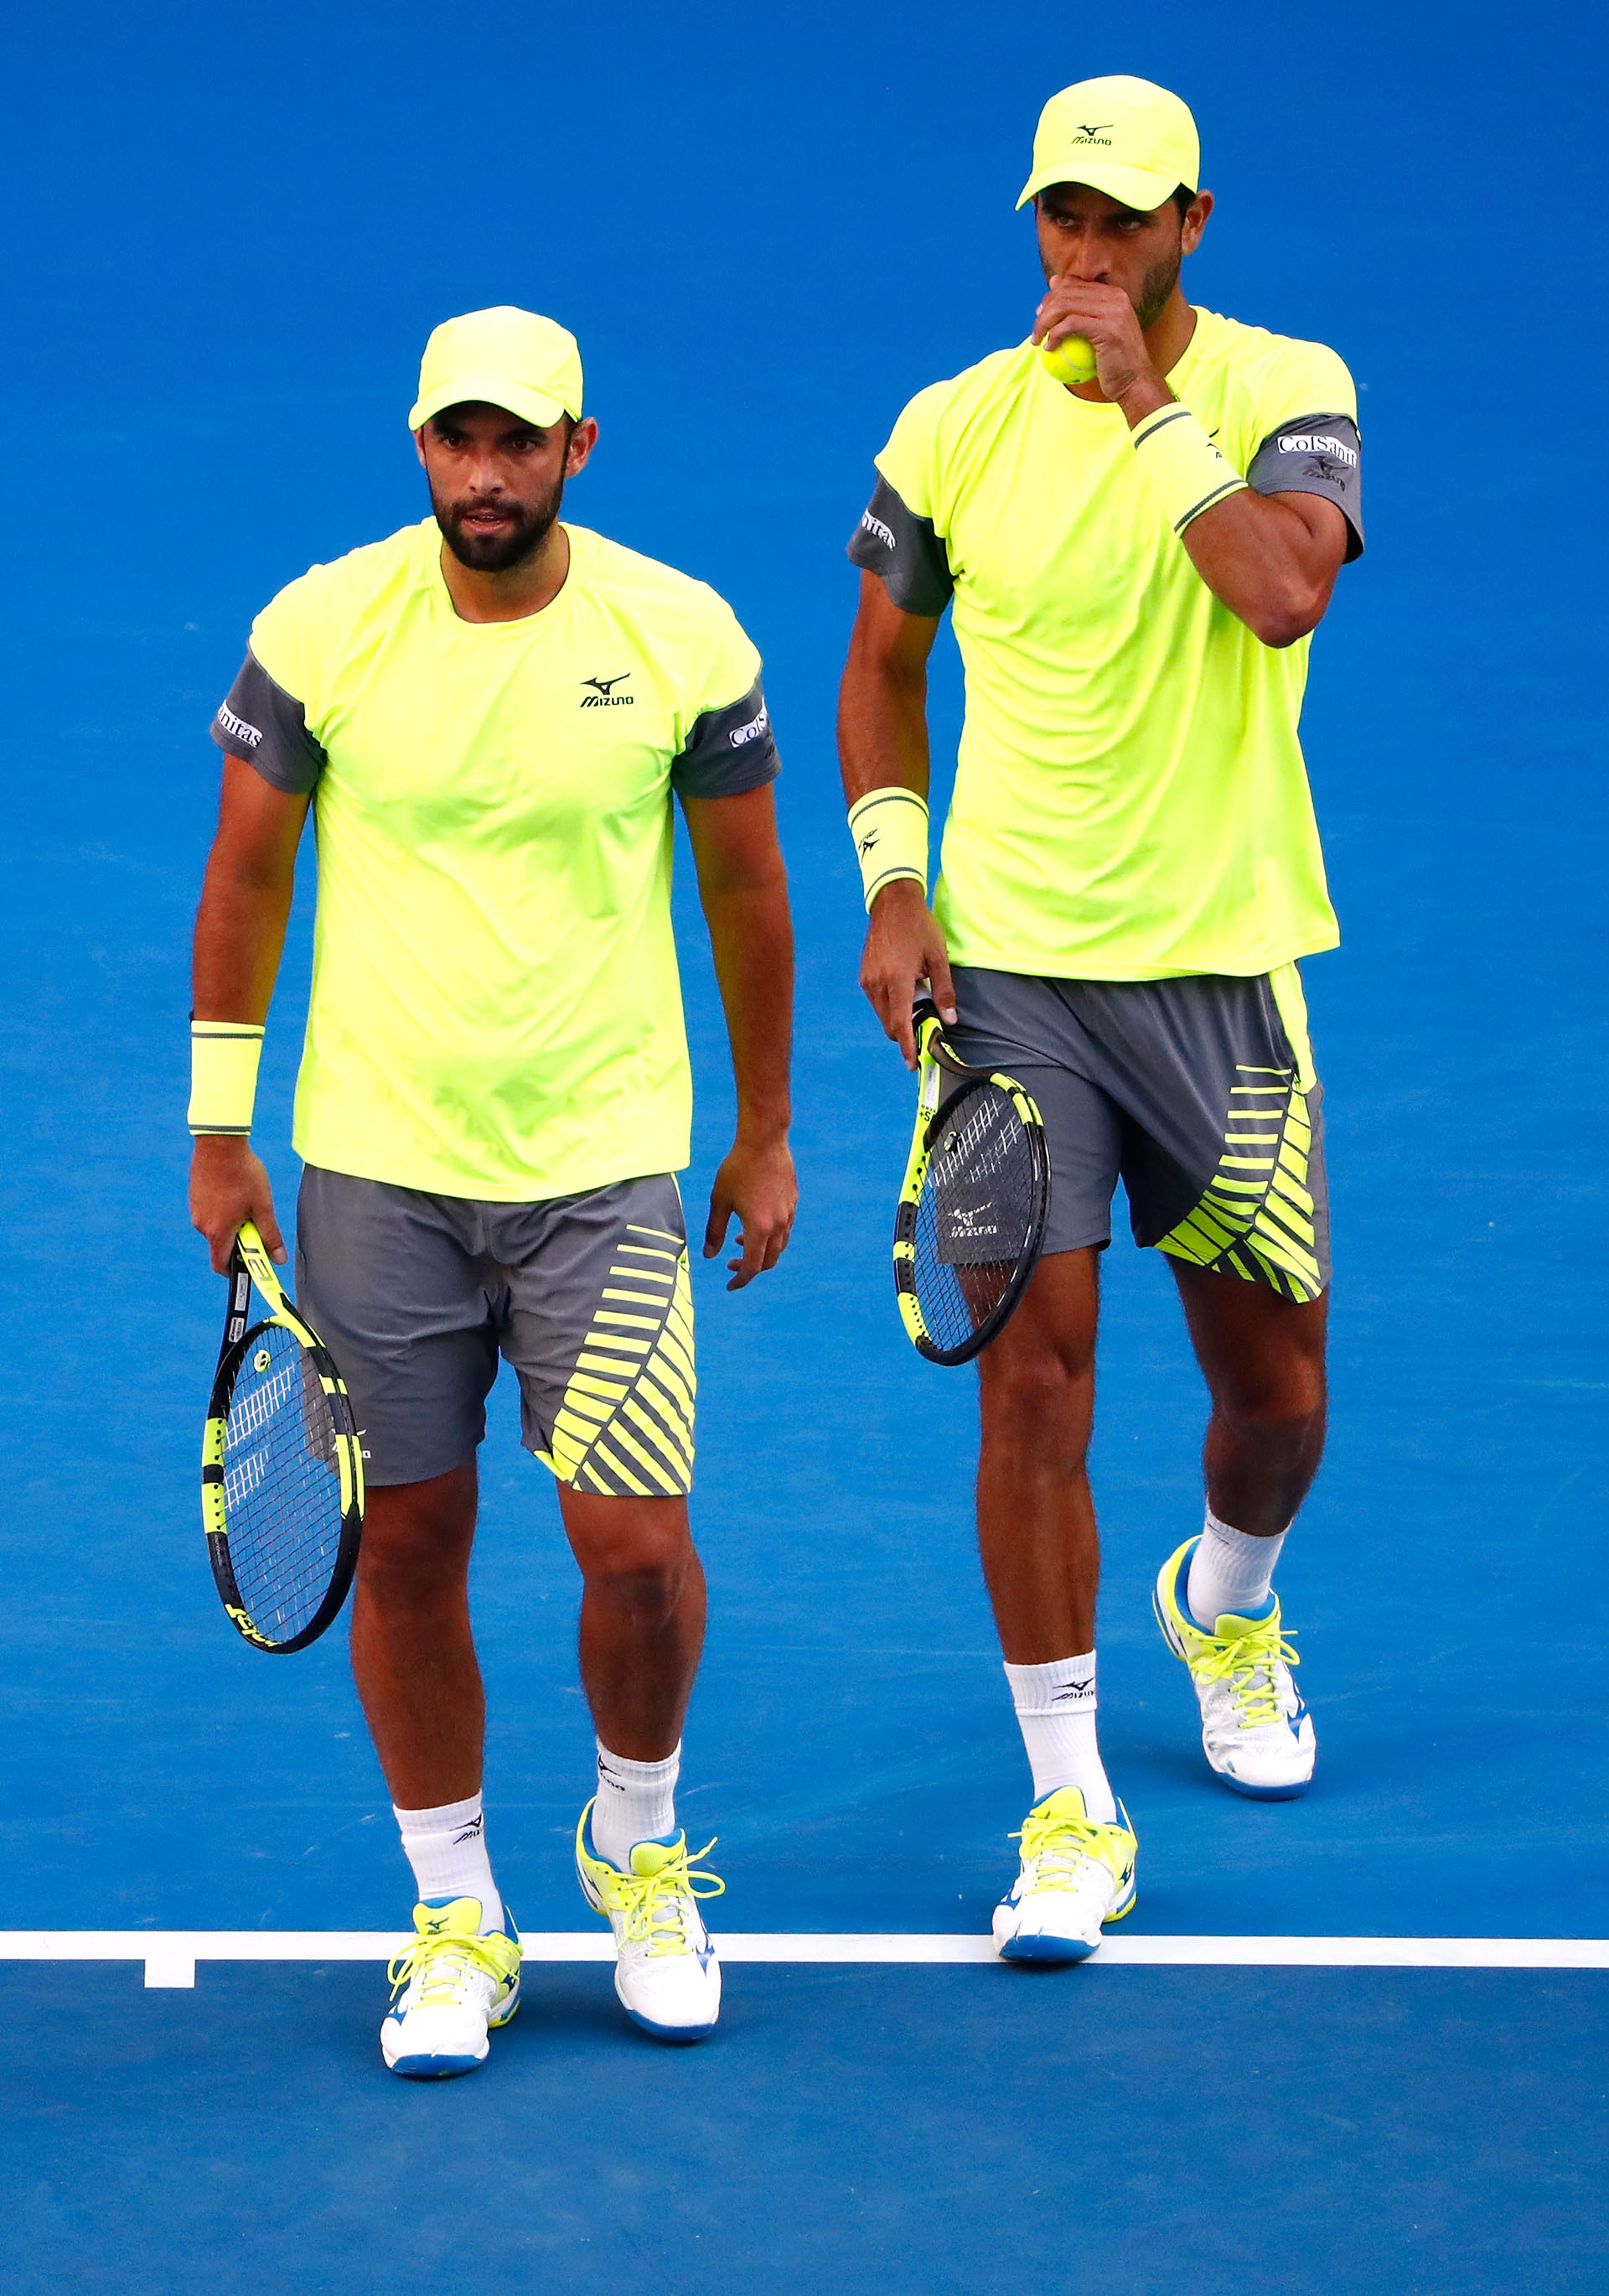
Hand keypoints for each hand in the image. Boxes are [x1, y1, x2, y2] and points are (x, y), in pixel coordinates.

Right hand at [190, 1137, 286, 1273]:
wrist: (220, 1144)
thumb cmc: (243, 1175)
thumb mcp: (262, 1207)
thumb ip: (270, 1235)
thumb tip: (279, 1259)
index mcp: (217, 1231)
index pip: (221, 1265)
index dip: (235, 1271)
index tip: (250, 1265)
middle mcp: (201, 1224)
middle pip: (220, 1244)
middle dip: (239, 1240)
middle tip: (256, 1223)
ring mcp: (195, 1209)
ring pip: (216, 1226)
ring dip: (232, 1222)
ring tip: (247, 1200)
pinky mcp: (195, 1196)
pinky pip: (210, 1211)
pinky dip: (223, 1209)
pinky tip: (235, 1190)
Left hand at [703, 1130, 796, 1290]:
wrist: (764, 1141)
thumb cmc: (737, 1168)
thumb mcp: (719, 1201)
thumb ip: (714, 1231)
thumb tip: (709, 1256)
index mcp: (760, 1227)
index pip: (753, 1267)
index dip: (741, 1279)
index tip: (730, 1285)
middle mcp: (779, 1224)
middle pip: (770, 1260)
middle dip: (751, 1268)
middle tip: (731, 1263)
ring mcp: (789, 1213)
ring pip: (780, 1245)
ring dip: (762, 1251)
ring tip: (741, 1241)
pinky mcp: (793, 1202)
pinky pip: (785, 1229)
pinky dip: (771, 1236)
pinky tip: (756, 1223)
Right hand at [859, 878, 955, 1068]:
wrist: (892, 903)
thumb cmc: (919, 927)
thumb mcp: (938, 957)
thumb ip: (944, 990)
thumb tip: (949, 1019)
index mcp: (897, 979)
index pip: (900, 1024)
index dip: (907, 1047)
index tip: (912, 1064)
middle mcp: (877, 983)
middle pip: (889, 1024)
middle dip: (904, 1031)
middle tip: (924, 1025)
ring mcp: (867, 979)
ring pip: (882, 1014)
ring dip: (897, 1017)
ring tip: (916, 999)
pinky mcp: (864, 975)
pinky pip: (877, 1001)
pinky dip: (890, 1004)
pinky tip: (904, 989)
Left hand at [1032, 275, 1166, 413]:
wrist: (1136, 383)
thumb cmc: (1113, 364)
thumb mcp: (1098, 335)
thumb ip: (1080, 314)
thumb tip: (1054, 287)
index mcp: (1113, 294)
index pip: (1073, 283)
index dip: (1052, 297)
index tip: (1041, 315)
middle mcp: (1115, 296)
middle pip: (1067, 292)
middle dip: (1045, 309)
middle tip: (1037, 330)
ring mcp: (1113, 311)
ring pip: (1065, 306)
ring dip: (1044, 322)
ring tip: (1037, 339)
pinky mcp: (1108, 328)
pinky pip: (1070, 324)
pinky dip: (1054, 334)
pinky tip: (1049, 347)